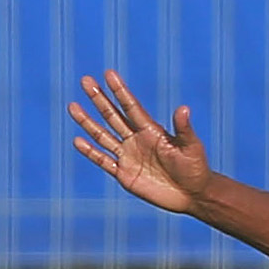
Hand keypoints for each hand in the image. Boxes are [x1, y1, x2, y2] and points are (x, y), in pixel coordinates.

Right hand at [69, 70, 211, 216]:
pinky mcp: (124, 174)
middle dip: (99, 98)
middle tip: (85, 80)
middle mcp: (136, 139)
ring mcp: (128, 156)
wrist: (192, 195)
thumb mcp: (191, 146)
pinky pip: (103, 161)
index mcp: (151, 130)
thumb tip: (184, 108)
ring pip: (103, 135)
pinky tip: (78, 140)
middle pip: (113, 116)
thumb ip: (184, 128)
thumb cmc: (196, 168)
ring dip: (88, 122)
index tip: (108, 74)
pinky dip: (90, 152)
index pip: (131, 107)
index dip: (120, 91)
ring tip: (73, 106)